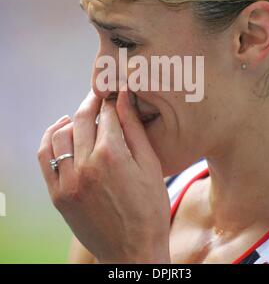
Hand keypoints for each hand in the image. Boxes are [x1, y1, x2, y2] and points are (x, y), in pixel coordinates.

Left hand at [38, 88, 170, 262]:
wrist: (132, 250)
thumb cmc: (150, 208)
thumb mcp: (150, 165)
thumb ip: (134, 129)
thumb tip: (124, 99)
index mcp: (112, 155)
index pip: (107, 113)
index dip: (112, 99)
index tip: (114, 91)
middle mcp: (85, 165)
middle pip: (82, 119)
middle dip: (91, 102)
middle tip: (99, 95)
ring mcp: (68, 181)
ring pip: (60, 134)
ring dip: (71, 120)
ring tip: (82, 116)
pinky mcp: (58, 195)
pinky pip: (45, 157)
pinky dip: (50, 139)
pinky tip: (62, 132)